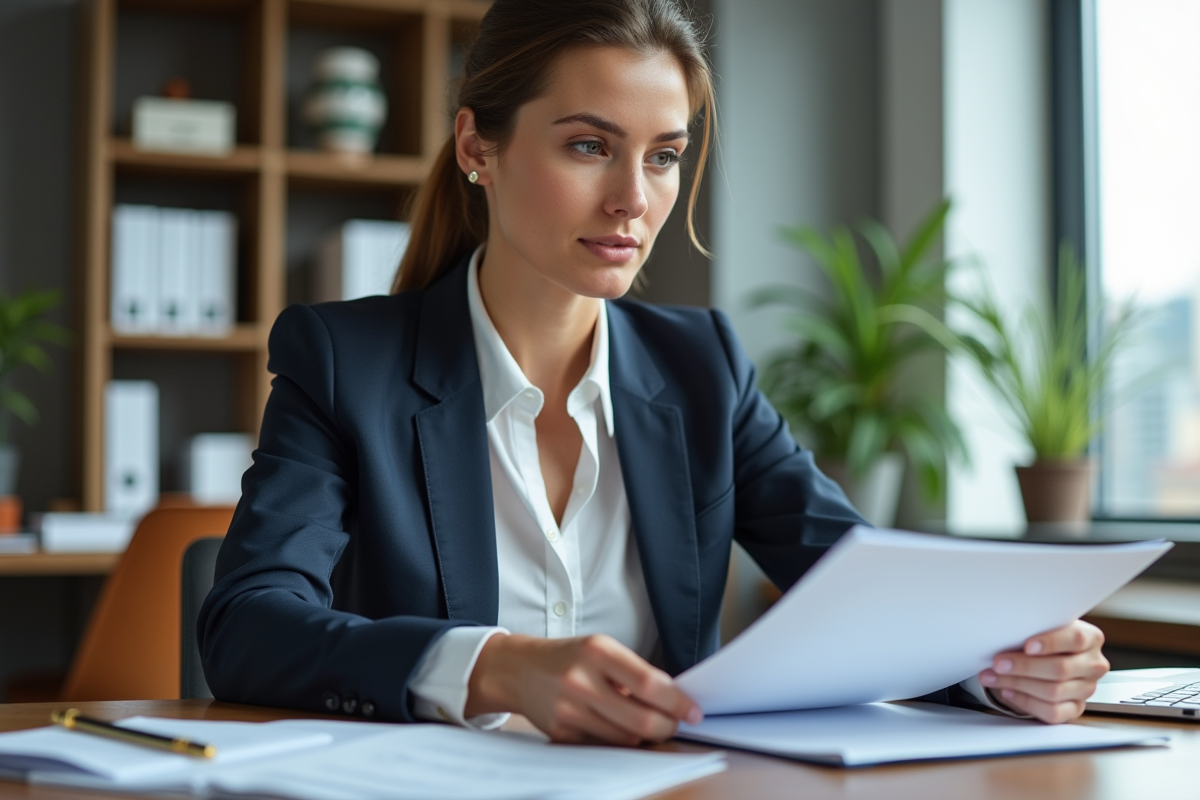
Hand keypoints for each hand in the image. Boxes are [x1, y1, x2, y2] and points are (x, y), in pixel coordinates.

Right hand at [464, 633, 702, 744]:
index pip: (651, 684)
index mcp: (598, 651)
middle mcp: (582, 681)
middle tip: (675, 724)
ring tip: (647, 723)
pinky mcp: (560, 733)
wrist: (518, 669)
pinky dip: (619, 741)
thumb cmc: (568, 656)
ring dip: (644, 737)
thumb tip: (673, 700)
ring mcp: (569, 710)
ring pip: (625, 739)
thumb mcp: (601, 648)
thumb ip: (634, 673)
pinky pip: (603, 746)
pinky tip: (619, 728)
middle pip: (642, 722)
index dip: (678, 702)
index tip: (694, 711)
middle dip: (667, 727)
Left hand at [978, 620, 1108, 722]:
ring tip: (993, 676)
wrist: (1049, 655)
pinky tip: (1008, 691)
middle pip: (1060, 669)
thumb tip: (1006, 632)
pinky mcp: (1076, 708)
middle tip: (998, 663)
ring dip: (1017, 684)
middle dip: (1024, 666)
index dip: (1051, 643)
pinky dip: (1025, 702)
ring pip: (1053, 692)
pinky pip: (1052, 712)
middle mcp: (1094, 664)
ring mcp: (1087, 689)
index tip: (1027, 646)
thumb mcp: (1043, 626)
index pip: (1076, 639)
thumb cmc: (1043, 637)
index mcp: (1091, 637)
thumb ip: (1034, 628)